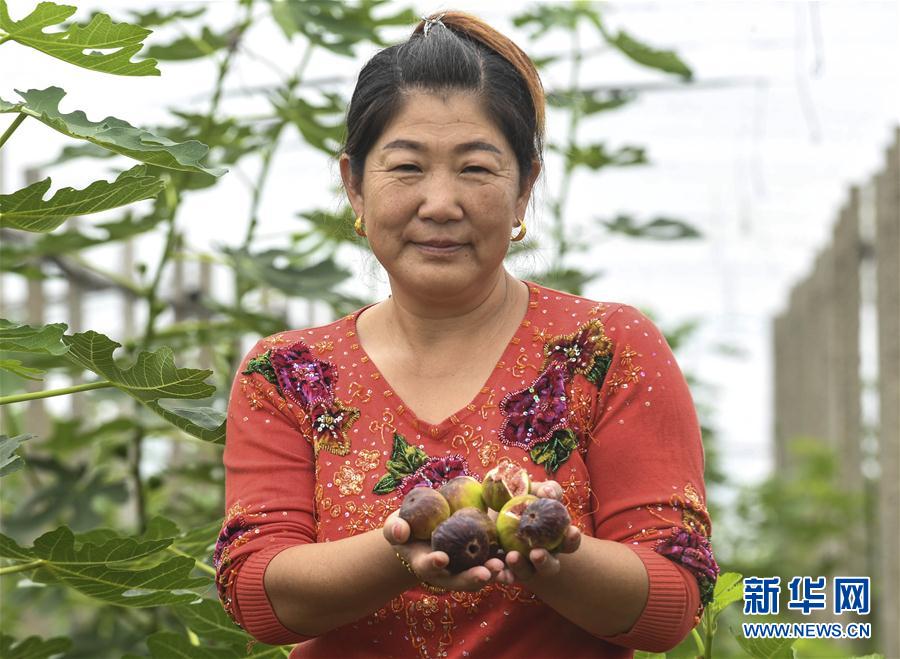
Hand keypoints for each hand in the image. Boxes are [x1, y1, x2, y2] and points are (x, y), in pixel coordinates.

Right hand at [382, 509, 505, 591]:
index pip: (428, 567)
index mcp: (425, 564)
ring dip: (492, 573)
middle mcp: (447, 572)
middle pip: (459, 579)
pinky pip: (494, 563)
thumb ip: (395, 529)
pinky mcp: (480, 558)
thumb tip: (399, 530)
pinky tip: (515, 557)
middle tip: (484, 573)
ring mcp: (464, 567)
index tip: (441, 558)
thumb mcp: (396, 526)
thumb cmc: (407, 528)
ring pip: (479, 575)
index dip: (433, 564)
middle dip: (471, 578)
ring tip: (502, 567)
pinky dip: (505, 564)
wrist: (426, 529)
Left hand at [495, 478, 581, 584]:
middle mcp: (543, 557)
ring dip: (521, 567)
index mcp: (556, 539)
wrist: (493, 512)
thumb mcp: (532, 490)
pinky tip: (497, 571)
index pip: (570, 543)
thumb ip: (544, 490)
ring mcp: (525, 567)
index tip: (572, 531)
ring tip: (512, 557)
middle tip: (537, 554)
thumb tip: (548, 492)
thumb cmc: (520, 499)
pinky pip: (505, 576)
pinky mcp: (505, 571)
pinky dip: (502, 574)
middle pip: (550, 566)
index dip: (573, 539)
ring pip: (527, 573)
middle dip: (545, 561)